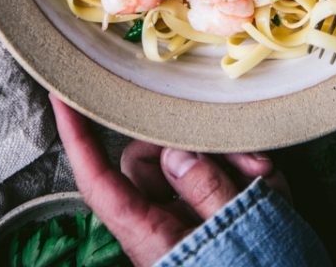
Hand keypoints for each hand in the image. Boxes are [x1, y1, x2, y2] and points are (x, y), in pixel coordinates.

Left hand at [50, 94, 289, 266]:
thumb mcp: (240, 229)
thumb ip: (205, 187)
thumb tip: (176, 150)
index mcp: (152, 237)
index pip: (100, 181)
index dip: (78, 138)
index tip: (62, 98)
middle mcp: (162, 231)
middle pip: (150, 162)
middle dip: (194, 144)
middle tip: (243, 157)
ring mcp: (188, 228)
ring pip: (188, 166)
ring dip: (229, 162)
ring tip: (266, 179)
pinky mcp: (215, 224)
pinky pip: (219, 183)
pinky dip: (245, 178)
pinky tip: (272, 188)